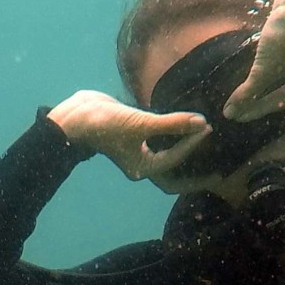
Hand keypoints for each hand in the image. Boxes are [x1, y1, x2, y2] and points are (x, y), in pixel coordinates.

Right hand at [47, 90, 211, 180]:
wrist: (75, 117)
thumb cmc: (105, 125)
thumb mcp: (141, 124)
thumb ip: (172, 123)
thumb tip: (200, 122)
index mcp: (144, 168)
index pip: (176, 156)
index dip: (192, 141)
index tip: (207, 126)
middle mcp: (142, 161)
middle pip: (175, 160)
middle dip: (192, 150)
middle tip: (209, 135)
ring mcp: (138, 148)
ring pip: (167, 147)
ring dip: (182, 138)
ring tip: (199, 127)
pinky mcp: (134, 133)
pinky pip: (158, 134)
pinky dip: (170, 129)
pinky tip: (180, 119)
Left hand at [223, 0, 284, 121]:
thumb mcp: (265, 68)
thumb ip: (249, 91)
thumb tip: (231, 113)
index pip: (278, 102)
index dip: (253, 108)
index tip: (234, 115)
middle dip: (264, 100)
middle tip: (243, 107)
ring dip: (272, 85)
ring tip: (255, 91)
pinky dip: (279, 68)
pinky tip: (271, 69)